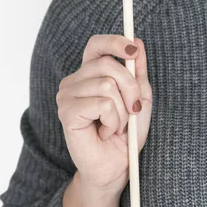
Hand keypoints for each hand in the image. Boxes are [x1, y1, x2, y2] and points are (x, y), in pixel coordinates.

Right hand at [56, 35, 152, 190]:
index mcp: (90, 72)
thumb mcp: (139, 96)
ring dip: (122, 110)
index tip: (134, 50)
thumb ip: (138, 70)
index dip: (115, 42)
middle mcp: (74, 80)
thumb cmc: (126, 131)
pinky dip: (113, 120)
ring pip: (107, 84)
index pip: (97, 44)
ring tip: (116, 125)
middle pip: (108, 63)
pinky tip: (105, 132)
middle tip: (133, 109)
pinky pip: (102, 103)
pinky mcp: (67, 111)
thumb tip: (138, 42)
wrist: (116, 165)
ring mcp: (67, 95)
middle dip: (130, 87)